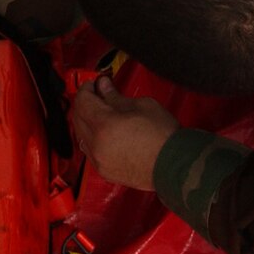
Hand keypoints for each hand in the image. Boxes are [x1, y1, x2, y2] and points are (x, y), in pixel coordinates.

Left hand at [69, 76, 179, 190]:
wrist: (176, 167)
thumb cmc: (164, 136)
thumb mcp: (142, 106)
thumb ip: (116, 96)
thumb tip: (104, 87)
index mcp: (103, 126)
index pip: (82, 101)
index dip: (86, 88)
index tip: (94, 82)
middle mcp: (96, 145)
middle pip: (77, 118)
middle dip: (84, 103)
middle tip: (97, 93)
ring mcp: (99, 161)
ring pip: (81, 135)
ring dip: (86, 121)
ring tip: (100, 111)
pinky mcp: (105, 172)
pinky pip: (89, 151)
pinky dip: (92, 138)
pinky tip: (104, 132)